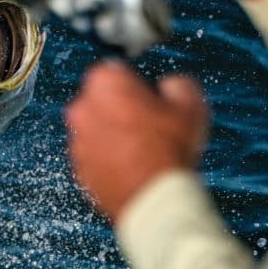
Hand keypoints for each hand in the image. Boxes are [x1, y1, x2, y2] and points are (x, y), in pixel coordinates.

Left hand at [66, 62, 208, 222]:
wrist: (154, 198)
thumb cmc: (169, 151)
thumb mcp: (190, 104)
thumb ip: (177, 83)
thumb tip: (171, 86)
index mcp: (105, 82)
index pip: (115, 70)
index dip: (136, 84)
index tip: (149, 98)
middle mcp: (82, 108)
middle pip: (101, 100)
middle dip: (120, 108)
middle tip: (148, 125)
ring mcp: (77, 141)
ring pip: (96, 130)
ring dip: (112, 135)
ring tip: (143, 150)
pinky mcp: (78, 169)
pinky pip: (94, 157)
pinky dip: (107, 160)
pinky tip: (131, 168)